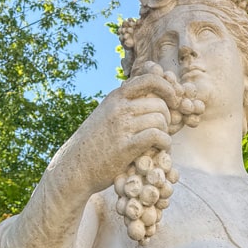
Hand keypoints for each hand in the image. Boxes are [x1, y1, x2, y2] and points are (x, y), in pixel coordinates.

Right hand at [51, 71, 175, 199]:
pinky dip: (165, 143)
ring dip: (166, 133)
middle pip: (159, 103)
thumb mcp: (105, 116)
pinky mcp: (125, 147)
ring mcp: (122, 126)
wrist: (74, 168)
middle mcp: (119, 108)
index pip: (149, 79)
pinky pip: (157, 136)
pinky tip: (161, 150)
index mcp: (115, 98)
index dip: (167, 88)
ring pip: (160, 119)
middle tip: (164, 132)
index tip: (173, 101)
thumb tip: (150, 96)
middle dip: (168, 118)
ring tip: (160, 143)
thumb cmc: (93, 145)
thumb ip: (123, 105)